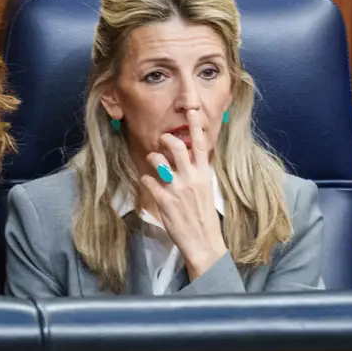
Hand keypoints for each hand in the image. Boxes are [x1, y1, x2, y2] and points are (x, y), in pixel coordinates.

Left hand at [140, 109, 227, 279]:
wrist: (204, 241)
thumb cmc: (203, 214)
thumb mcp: (205, 188)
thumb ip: (197, 171)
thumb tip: (190, 156)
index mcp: (203, 173)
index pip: (200, 144)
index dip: (195, 126)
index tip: (192, 109)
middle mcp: (191, 178)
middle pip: (177, 147)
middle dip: (166, 140)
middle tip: (162, 142)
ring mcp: (177, 188)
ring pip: (158, 161)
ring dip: (152, 159)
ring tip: (154, 164)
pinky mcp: (164, 200)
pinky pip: (147, 180)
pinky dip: (145, 180)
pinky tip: (150, 185)